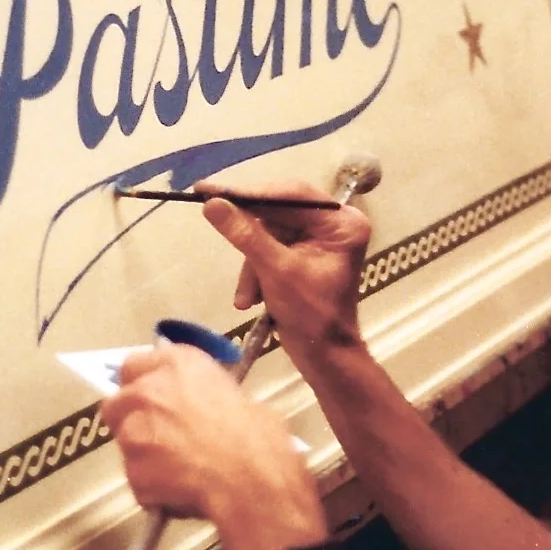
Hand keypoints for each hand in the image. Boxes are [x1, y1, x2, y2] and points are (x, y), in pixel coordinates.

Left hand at [99, 344, 323, 549]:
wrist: (252, 477)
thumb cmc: (257, 435)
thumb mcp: (234, 394)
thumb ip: (198, 392)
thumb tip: (195, 406)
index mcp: (176, 364)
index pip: (133, 365)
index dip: (141, 384)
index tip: (151, 398)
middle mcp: (147, 390)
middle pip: (117, 404)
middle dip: (132, 420)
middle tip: (159, 437)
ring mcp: (135, 431)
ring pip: (126, 445)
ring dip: (144, 456)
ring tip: (178, 470)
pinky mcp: (133, 470)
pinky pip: (139, 481)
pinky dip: (153, 489)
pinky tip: (181, 491)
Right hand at [194, 177, 370, 371]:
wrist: (324, 359)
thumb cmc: (311, 316)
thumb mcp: (276, 271)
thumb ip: (245, 234)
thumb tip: (212, 204)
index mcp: (341, 222)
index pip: (290, 194)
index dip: (248, 193)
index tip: (209, 190)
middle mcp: (333, 224)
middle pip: (277, 211)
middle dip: (249, 236)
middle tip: (210, 215)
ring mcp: (318, 240)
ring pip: (267, 233)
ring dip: (251, 264)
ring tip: (246, 296)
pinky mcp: (302, 255)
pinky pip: (269, 249)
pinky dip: (256, 271)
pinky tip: (251, 298)